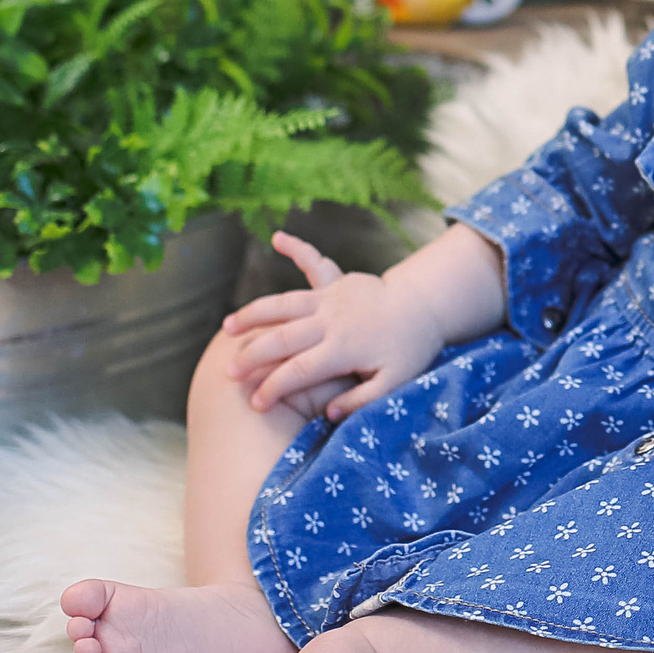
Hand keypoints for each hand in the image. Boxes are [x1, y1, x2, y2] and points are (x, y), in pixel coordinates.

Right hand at [221, 232, 452, 421]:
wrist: (426, 309)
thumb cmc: (410, 350)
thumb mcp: (394, 384)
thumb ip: (362, 400)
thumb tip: (330, 414)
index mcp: (343, 349)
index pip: (298, 371)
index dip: (273, 388)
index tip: (256, 403)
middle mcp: (332, 321)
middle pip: (281, 338)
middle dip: (251, 356)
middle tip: (228, 373)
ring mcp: (332, 298)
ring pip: (284, 303)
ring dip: (254, 314)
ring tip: (227, 328)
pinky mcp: (337, 282)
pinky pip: (314, 263)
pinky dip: (297, 249)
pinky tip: (278, 238)